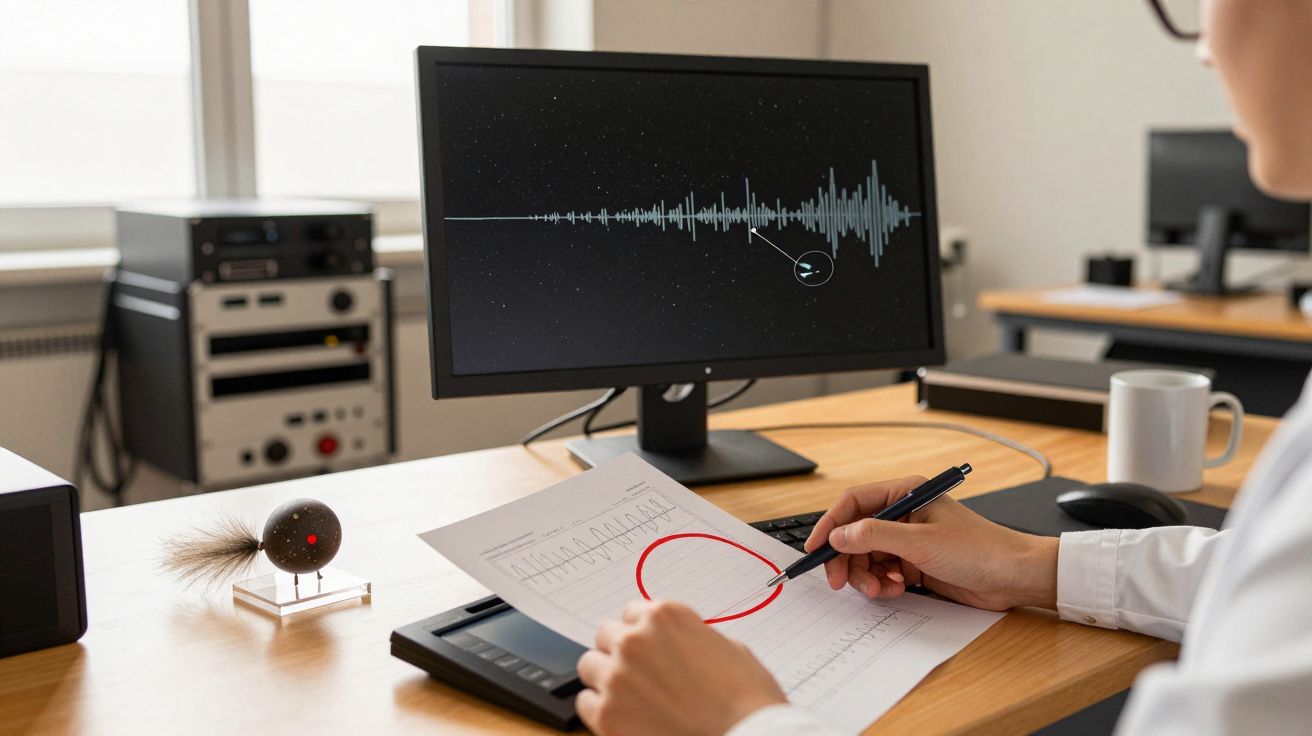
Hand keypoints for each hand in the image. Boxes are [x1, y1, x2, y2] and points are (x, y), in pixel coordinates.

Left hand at [576, 599, 785, 735]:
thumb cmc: (747, 700)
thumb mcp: (727, 647)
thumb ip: (690, 638)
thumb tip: (677, 645)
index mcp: (665, 616)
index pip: (632, 613)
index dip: (642, 633)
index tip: (648, 648)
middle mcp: (635, 640)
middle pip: (605, 635)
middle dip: (620, 652)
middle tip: (639, 674)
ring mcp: (617, 677)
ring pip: (589, 666)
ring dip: (606, 678)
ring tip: (630, 696)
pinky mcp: (607, 715)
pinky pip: (585, 703)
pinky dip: (600, 710)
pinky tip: (623, 717)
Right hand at [804, 476, 1058, 610]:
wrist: (1014, 577)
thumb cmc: (979, 550)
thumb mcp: (921, 542)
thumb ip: (876, 536)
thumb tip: (839, 535)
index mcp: (906, 494)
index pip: (854, 503)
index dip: (830, 525)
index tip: (815, 549)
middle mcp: (904, 513)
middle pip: (855, 534)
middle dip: (846, 559)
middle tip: (840, 582)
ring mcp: (908, 539)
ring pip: (866, 556)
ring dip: (866, 575)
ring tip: (881, 588)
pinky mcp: (914, 563)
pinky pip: (882, 572)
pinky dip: (882, 584)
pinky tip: (896, 589)